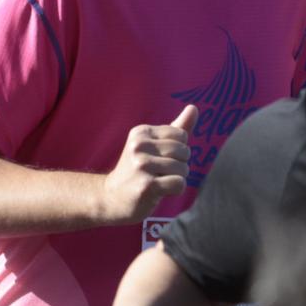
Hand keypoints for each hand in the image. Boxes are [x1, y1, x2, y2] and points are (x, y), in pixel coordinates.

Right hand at [98, 105, 194, 222]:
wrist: (112, 198)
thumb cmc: (138, 170)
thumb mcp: (152, 145)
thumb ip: (175, 127)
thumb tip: (194, 107)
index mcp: (141, 132)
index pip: (181, 135)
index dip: (178, 150)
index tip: (159, 158)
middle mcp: (139, 145)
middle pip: (184, 152)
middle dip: (179, 165)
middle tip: (159, 173)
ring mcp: (142, 165)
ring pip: (183, 169)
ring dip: (177, 179)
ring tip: (158, 181)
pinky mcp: (147, 186)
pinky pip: (179, 183)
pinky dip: (175, 190)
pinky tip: (160, 191)